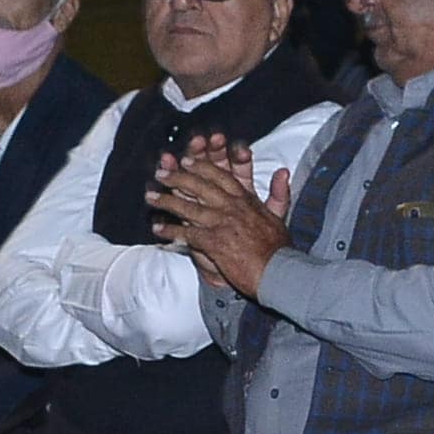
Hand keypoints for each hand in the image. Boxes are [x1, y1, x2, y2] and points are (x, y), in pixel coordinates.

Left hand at [154, 145, 292, 297]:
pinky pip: (187, 234)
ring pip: (189, 208)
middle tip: (160, 174)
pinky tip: (158, 230)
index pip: (220, 176)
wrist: (279, 273)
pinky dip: (171, 231)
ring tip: (150, 198)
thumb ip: (279, 191)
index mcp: (246, 200)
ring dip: (167, 202)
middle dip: (177, 178)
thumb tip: (283, 170)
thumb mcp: (280, 215)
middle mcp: (233, 207)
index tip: (186, 160)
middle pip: (200, 186)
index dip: (200, 167)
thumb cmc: (279, 250)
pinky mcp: (215, 242)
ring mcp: (223, 223)